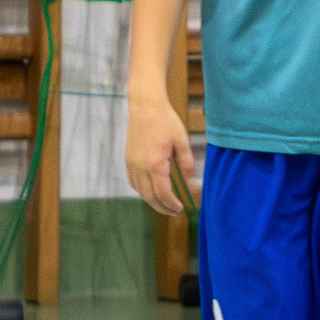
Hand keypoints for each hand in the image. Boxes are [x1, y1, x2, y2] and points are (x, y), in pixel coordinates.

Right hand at [125, 97, 198, 216]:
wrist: (145, 106)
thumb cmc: (165, 121)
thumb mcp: (181, 141)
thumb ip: (186, 162)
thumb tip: (191, 180)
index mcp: (155, 164)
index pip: (163, 194)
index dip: (172, 204)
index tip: (180, 208)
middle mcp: (140, 167)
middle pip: (149, 197)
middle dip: (162, 208)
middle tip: (174, 212)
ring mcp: (132, 164)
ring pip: (140, 192)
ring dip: (152, 201)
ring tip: (165, 204)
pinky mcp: (128, 160)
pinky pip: (133, 182)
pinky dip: (142, 191)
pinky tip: (152, 190)